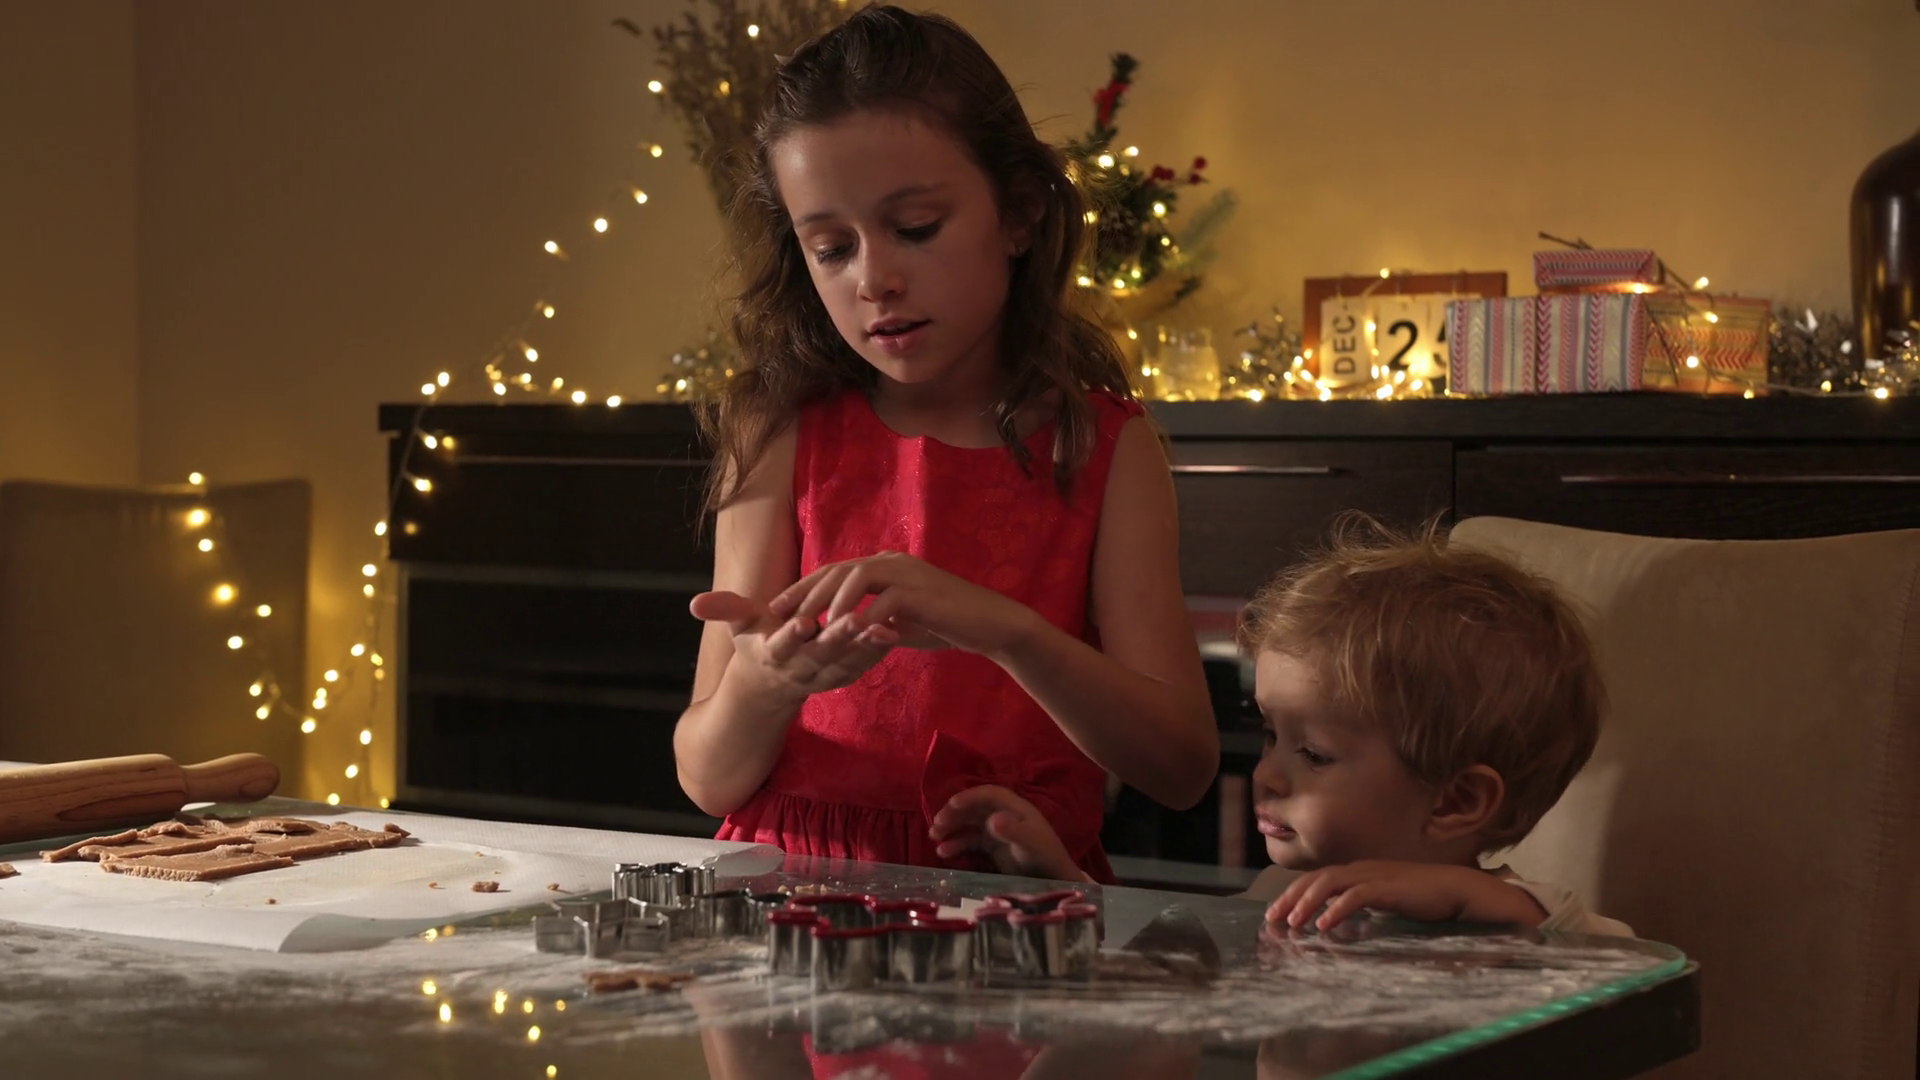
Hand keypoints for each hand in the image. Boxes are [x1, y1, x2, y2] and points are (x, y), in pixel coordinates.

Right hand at [690, 589, 897, 704]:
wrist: (768, 686)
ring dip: (866, 648)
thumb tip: (694, 603)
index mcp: (773, 653)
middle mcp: (798, 668)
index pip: (782, 644)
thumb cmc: (755, 643)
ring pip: (846, 663)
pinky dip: (877, 653)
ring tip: (886, 626)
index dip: (791, 635)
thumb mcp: (739, 625)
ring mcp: (822, 676)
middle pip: (821, 654)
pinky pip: (861, 667)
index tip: (803, 621)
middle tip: (855, 619)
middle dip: (838, 638)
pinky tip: (894, 631)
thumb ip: (724, 609)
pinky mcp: (840, 678)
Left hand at [768, 552, 1036, 657]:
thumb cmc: (947, 623)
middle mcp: (893, 563)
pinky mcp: (924, 592)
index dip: (804, 587)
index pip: (835, 571)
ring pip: (859, 575)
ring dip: (833, 600)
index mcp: (886, 566)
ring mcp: (909, 574)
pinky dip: (868, 614)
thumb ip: (878, 622)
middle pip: (839, 568)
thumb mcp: (903, 622)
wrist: (991, 624)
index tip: (776, 609)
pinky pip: (888, 598)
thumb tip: (854, 633)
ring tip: (813, 626)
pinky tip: (852, 634)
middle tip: (781, 616)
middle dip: (807, 592)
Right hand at [928, 785, 1085, 881]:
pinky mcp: (993, 848)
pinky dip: (957, 845)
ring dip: (951, 827)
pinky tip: (944, 852)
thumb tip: (992, 819)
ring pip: (969, 824)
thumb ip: (1013, 831)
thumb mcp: (1030, 844)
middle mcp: (1004, 816)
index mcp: (1016, 808)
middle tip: (937, 824)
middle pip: (975, 807)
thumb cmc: (1045, 858)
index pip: (989, 794)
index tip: (952, 804)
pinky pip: (971, 842)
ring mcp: (998, 832)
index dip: (970, 796)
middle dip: (955, 813)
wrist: (1054, 881)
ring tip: (934, 836)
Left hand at [1266, 861, 1547, 932]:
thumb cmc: (1422, 896)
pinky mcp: (1388, 888)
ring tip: (1292, 924)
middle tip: (1272, 919)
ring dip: (1307, 903)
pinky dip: (1336, 910)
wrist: (1457, 888)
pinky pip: (1355, 897)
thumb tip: (1338, 917)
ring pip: (1329, 884)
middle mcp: (1361, 869)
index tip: (1275, 914)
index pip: (1316, 879)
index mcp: (1358, 871)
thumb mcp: (1384, 899)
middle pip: (1315, 879)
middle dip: (1290, 898)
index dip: (1293, 894)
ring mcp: (1374, 876)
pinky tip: (1323, 926)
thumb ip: (1361, 902)